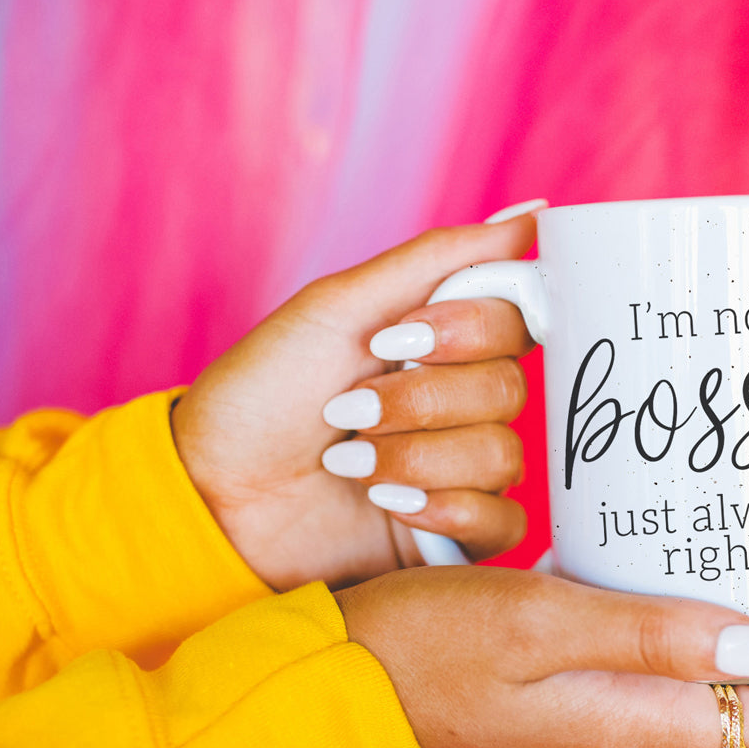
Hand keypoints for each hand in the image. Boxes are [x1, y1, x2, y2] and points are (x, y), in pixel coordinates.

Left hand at [171, 217, 537, 590]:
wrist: (214, 492)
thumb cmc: (262, 394)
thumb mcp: (339, 308)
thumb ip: (440, 260)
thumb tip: (534, 214)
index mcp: (440, 341)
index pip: (517, 320)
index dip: (472, 331)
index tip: (397, 337)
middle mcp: (460, 402)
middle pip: (510, 390)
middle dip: (423, 401)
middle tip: (349, 411)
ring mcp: (460, 469)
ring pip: (503, 457)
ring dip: (417, 458)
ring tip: (349, 464)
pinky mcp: (455, 533)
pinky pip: (504, 522)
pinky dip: (449, 511)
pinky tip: (391, 505)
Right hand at [336, 566, 748, 747]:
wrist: (342, 687)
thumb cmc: (429, 644)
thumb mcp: (541, 624)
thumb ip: (652, 635)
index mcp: (629, 723)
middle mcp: (627, 739)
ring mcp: (598, 728)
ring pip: (716, 701)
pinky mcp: (571, 708)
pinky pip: (667, 685)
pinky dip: (709, 652)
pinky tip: (703, 602)